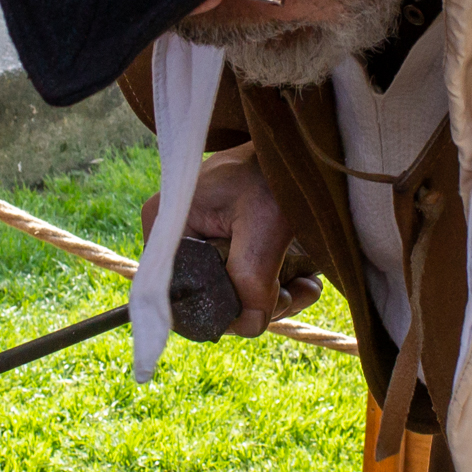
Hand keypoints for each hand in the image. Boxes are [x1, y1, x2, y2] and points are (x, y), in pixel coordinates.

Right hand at [140, 144, 319, 336]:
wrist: (297, 147)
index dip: (223, 312)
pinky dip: (278, 289)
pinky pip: (249, 285)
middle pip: (213, 299)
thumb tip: (251, 325)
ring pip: (235, 297)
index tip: (262, 310)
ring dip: (274, 300)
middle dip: (257, 306)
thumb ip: (251, 277)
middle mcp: (178, 238)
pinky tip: (304, 281)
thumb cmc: (274, 171)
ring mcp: (205, 243)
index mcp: (167, 228)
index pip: (184, 294)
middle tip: (291, 295)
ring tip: (305, 286)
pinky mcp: (230, 246)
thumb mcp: (264, 224)